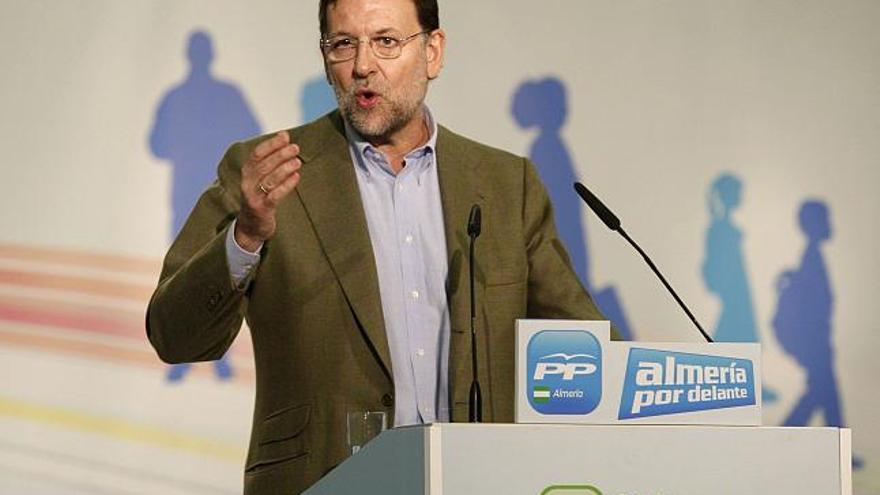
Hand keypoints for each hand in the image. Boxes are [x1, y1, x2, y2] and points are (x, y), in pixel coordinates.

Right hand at [235, 131, 302, 251]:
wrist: (250, 226)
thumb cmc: (260, 197)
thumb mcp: (259, 179)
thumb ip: (270, 162)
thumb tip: (285, 139)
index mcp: (246, 173)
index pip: (257, 154)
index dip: (271, 144)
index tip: (285, 136)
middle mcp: (247, 183)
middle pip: (264, 165)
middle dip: (280, 154)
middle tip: (295, 148)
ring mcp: (253, 197)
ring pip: (270, 179)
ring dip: (284, 168)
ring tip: (298, 161)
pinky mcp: (261, 209)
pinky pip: (275, 195)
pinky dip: (286, 186)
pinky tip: (296, 177)